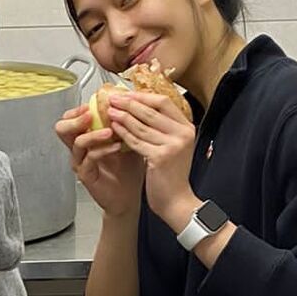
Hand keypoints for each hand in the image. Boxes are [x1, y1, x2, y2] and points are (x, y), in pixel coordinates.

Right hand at [55, 103, 144, 220]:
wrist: (131, 196)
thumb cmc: (128, 169)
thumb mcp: (129, 138)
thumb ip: (125, 122)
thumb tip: (130, 99)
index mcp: (86, 137)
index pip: (71, 117)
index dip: (79, 109)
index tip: (94, 103)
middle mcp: (79, 149)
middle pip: (62, 128)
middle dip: (75, 119)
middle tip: (90, 114)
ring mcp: (81, 162)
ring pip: (76, 142)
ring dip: (93, 133)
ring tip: (109, 131)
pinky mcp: (86, 176)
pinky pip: (89, 159)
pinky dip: (103, 150)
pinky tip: (116, 146)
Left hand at [107, 89, 199, 231]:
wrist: (176, 201)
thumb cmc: (171, 175)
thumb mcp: (173, 146)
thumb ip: (162, 128)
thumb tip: (140, 108)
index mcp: (187, 128)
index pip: (164, 102)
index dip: (143, 96)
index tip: (127, 94)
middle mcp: (182, 134)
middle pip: (152, 110)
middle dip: (130, 103)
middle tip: (113, 98)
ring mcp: (173, 145)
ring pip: (142, 125)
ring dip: (123, 116)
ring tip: (109, 111)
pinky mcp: (160, 157)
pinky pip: (137, 141)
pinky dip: (123, 133)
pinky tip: (114, 128)